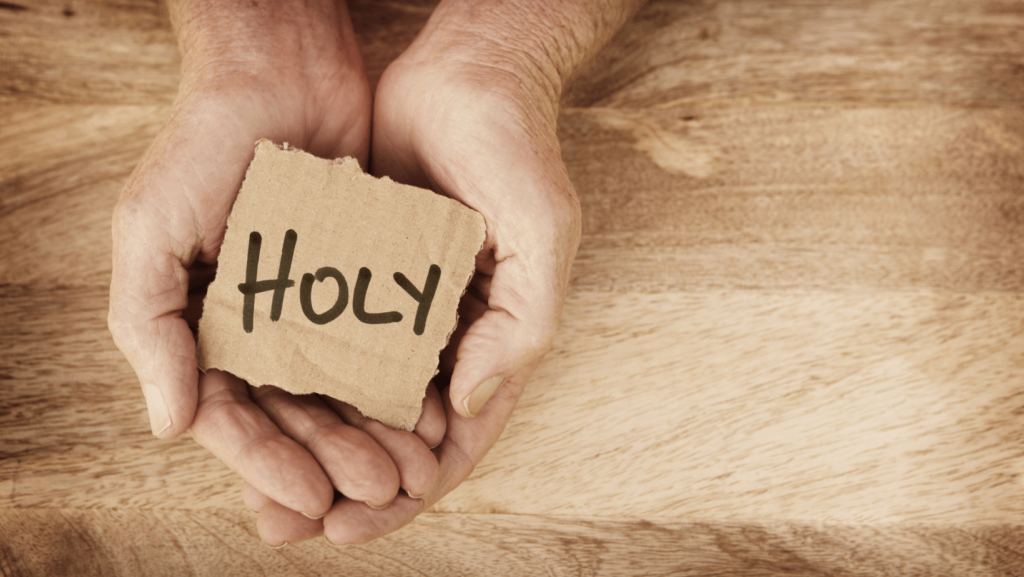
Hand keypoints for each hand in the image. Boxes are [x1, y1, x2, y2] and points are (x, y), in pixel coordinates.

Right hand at [108, 0, 442, 528]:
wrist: (281, 72)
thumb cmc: (201, 146)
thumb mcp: (149, 230)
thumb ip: (147, 327)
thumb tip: (169, 426)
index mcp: (200, 327)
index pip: (232, 416)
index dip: (267, 464)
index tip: (311, 499)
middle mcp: (257, 326)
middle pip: (295, 412)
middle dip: (333, 457)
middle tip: (377, 491)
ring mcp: (311, 305)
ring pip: (343, 387)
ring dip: (371, 431)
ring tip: (409, 467)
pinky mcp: (360, 279)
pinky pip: (381, 341)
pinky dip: (400, 377)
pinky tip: (428, 408)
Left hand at [247, 1, 588, 543]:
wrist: (467, 75)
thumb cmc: (517, 154)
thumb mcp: (542, 238)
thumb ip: (521, 326)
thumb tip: (464, 406)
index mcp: (493, 344)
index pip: (454, 443)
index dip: (408, 493)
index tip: (350, 526)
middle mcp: (444, 337)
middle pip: (392, 434)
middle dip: (344, 484)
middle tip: (285, 523)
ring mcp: (398, 308)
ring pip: (350, 393)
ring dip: (310, 440)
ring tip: (253, 484)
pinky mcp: (357, 272)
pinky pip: (323, 333)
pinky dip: (295, 372)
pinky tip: (250, 400)